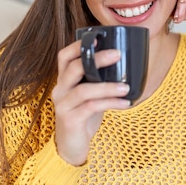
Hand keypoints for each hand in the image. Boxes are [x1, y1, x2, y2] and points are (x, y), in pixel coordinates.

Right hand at [52, 41, 130, 165]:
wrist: (70, 147)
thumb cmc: (83, 116)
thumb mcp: (89, 95)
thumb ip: (97, 81)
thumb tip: (123, 64)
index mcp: (63, 80)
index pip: (64, 56)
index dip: (78, 45)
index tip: (97, 38)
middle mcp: (59, 90)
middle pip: (74, 68)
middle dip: (97, 59)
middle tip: (117, 55)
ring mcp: (63, 105)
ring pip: (84, 90)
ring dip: (108, 86)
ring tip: (126, 86)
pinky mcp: (70, 120)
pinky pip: (91, 107)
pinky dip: (110, 103)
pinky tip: (125, 103)